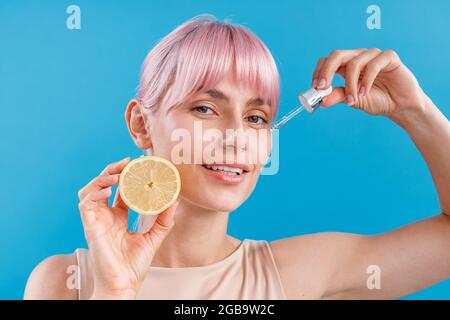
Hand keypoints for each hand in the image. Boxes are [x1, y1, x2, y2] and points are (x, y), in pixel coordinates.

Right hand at [77, 157, 177, 298]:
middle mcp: (105, 216)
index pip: (120, 189)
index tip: (140, 164)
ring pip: (90, 190)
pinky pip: (85, 204)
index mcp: (118, 217)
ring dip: (101, 178)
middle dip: (113, 170)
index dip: (127, 175)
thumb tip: (175, 200)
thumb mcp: (154, 238)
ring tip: (117, 173)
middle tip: (129, 162)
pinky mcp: (90, 227)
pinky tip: (108, 190)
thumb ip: (163, 220)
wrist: (124, 285)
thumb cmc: (133, 266)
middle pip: (103, 185)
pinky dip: (94, 193)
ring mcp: (96, 221)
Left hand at [312, 48, 428, 117]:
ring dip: (350, 85)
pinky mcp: (388, 57)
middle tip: (323, 88)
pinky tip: (365, 93)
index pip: (327, 61)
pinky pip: (373, 65)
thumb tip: (321, 100)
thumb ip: (338, 97)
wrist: (401, 106)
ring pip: (354, 63)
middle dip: (326, 71)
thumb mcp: (353, 101)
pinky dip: (366, 81)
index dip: (319, 72)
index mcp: (346, 65)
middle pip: (337, 55)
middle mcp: (358, 57)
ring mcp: (373, 55)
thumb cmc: (377, 100)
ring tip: (353, 100)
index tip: (316, 88)